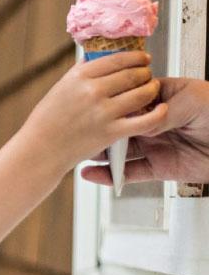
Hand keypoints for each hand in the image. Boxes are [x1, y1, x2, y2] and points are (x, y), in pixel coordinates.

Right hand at [20, 51, 165, 170]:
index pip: (117, 58)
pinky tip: (161, 110)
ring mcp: (102, 112)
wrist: (39, 151)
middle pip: (132, 74)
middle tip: (148, 76)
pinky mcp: (110, 132)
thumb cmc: (45, 123)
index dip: (136, 57)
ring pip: (142, 93)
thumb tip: (95, 59)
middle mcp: (92, 91)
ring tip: (152, 90)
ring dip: (152, 89)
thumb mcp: (58, 89)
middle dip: (145, 73)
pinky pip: (144, 120)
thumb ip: (79, 74)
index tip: (143, 58)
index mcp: (79, 77)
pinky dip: (158, 114)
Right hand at [80, 76, 208, 183]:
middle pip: (119, 126)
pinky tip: (94, 173)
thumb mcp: (193, 101)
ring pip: (120, 151)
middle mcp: (155, 122)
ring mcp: (155, 145)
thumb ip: (161, 112)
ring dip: (100, 153)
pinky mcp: (159, 168)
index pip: (129, 100)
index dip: (110, 103)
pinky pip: (130, 172)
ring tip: (81, 152)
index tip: (93, 105)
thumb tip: (137, 123)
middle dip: (99, 130)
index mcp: (162, 98)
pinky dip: (110, 175)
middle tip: (81, 133)